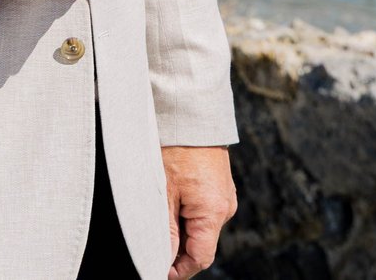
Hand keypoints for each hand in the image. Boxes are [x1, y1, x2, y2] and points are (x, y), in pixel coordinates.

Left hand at [163, 145, 235, 279]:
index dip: (178, 270)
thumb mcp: (162, 193)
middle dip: (176, 248)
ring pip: (200, 227)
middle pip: (201, 244)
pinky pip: (203, 210)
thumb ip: (166, 231)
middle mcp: (225, 206)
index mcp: (213, 212)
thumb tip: (164, 260)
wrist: (190, 112)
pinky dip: (186, 213)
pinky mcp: (219, 186)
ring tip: (157, 212)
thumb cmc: (174, 148)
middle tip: (150, 239)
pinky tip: (169, 200)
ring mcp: (224, 195)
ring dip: (180, 229)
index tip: (157, 270)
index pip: (200, 258)